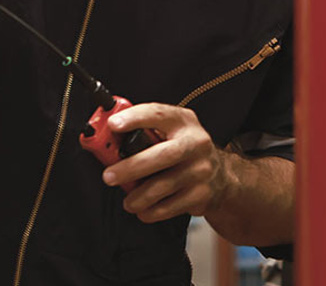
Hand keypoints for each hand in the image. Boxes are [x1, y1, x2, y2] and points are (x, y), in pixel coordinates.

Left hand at [102, 103, 226, 223]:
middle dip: (132, 166)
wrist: (220, 176)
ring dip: (138, 196)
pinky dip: (150, 212)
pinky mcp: (201, 194)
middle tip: (109, 176)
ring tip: (127, 200)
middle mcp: (196, 142)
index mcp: (184, 121)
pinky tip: (143, 209)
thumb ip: (144, 132)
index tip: (113, 124)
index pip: (158, 114)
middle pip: (162, 155)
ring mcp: (201, 169)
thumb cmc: (184, 150)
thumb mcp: (171, 132)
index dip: (135, 118)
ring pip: (163, 185)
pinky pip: (169, 207)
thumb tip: (105, 138)